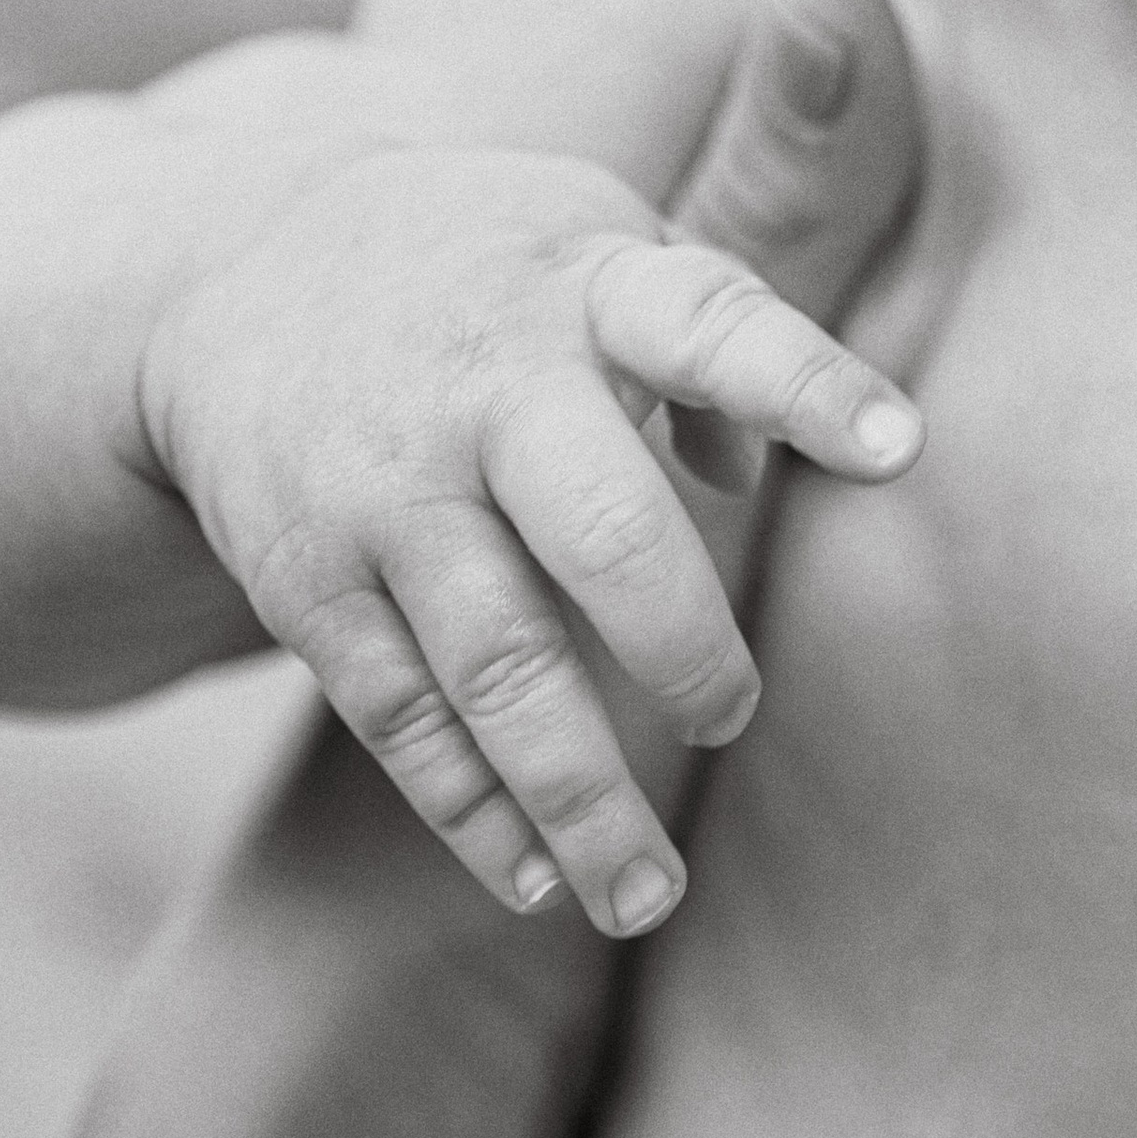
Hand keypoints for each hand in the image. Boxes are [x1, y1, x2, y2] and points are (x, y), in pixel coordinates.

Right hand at [132, 0, 923, 938]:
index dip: (807, 388)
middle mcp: (487, 386)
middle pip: (604, 533)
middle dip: (684, 646)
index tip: (901, 449)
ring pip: (498, 669)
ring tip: (649, 896)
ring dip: (580, 800)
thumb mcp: (596, 241)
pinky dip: (471, 811)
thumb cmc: (486, 266)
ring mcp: (389, 490)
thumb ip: (705, 328)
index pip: (712, 328)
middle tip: (732, 715)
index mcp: (587, 285)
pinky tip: (536, 879)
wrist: (236, 265)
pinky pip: (401, 719)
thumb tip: (762, 474)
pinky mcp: (308, 578)